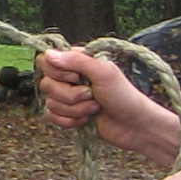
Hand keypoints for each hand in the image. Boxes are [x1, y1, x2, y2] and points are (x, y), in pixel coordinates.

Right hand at [35, 47, 180, 168]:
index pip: (46, 60)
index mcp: (76, 62)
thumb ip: (76, 60)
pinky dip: (69, 121)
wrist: (134, 125)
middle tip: (91, 95)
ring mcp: (67, 97)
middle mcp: (68, 78)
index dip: (58, 72)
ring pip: (50, 103)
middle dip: (70, 95)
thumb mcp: (104, 72)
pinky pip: (52, 117)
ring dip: (75, 109)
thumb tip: (48, 54)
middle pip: (46, 84)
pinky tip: (85, 120)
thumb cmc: (123, 95)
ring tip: (94, 108)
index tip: (77, 77)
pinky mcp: (67, 115)